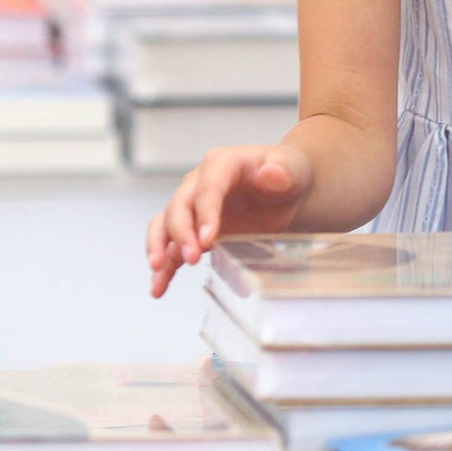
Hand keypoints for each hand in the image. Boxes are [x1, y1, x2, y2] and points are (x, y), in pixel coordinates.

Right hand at [145, 143, 311, 297]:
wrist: (284, 189)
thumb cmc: (286, 175)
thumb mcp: (292, 168)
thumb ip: (283, 170)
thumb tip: (271, 173)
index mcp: (221, 164)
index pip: (208, 188)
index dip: (205, 213)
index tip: (208, 239)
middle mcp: (199, 184)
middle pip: (180, 207)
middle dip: (181, 234)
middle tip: (191, 258)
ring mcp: (193, 208)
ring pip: (165, 224)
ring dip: (160, 247)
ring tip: (159, 270)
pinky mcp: (193, 231)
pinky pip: (171, 247)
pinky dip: (164, 267)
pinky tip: (159, 287)